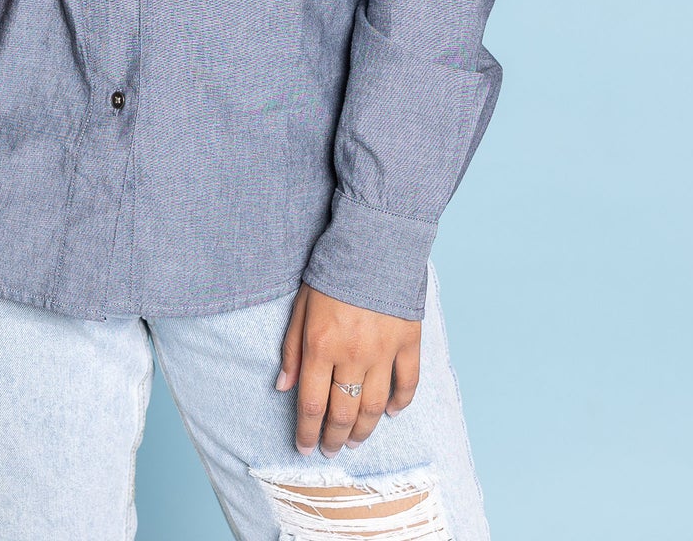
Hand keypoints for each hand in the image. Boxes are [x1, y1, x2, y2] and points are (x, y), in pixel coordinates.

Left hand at [277, 282, 420, 455]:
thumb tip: (283, 387)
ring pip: (374, 406)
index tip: (303, 447)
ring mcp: (384, 350)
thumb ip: (292, 349)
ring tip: (353, 441)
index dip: (306, 432)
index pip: (312, 404)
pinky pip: (407, 382)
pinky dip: (400, 402)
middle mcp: (353, 355)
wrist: (373, 242)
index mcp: (321, 346)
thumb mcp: (301, 306)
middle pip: (343, 412)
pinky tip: (390, 413)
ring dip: (363, 430)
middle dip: (333, 438)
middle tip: (329, 451)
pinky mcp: (408, 341)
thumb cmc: (331, 273)